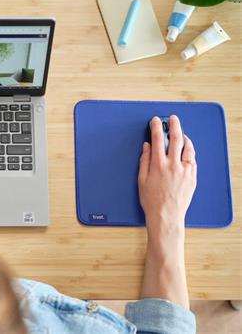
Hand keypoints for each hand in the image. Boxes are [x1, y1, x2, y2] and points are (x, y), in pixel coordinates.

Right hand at [138, 115, 196, 231]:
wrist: (166, 215)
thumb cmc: (151, 200)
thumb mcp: (141, 179)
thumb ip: (144, 160)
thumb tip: (146, 146)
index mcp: (158, 164)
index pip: (157, 139)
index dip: (156, 127)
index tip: (156, 120)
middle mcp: (172, 165)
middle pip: (175, 139)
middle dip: (174, 125)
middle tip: (173, 119)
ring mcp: (184, 171)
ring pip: (187, 148)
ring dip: (184, 138)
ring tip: (181, 134)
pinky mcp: (192, 177)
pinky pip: (192, 160)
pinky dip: (189, 152)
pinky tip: (187, 150)